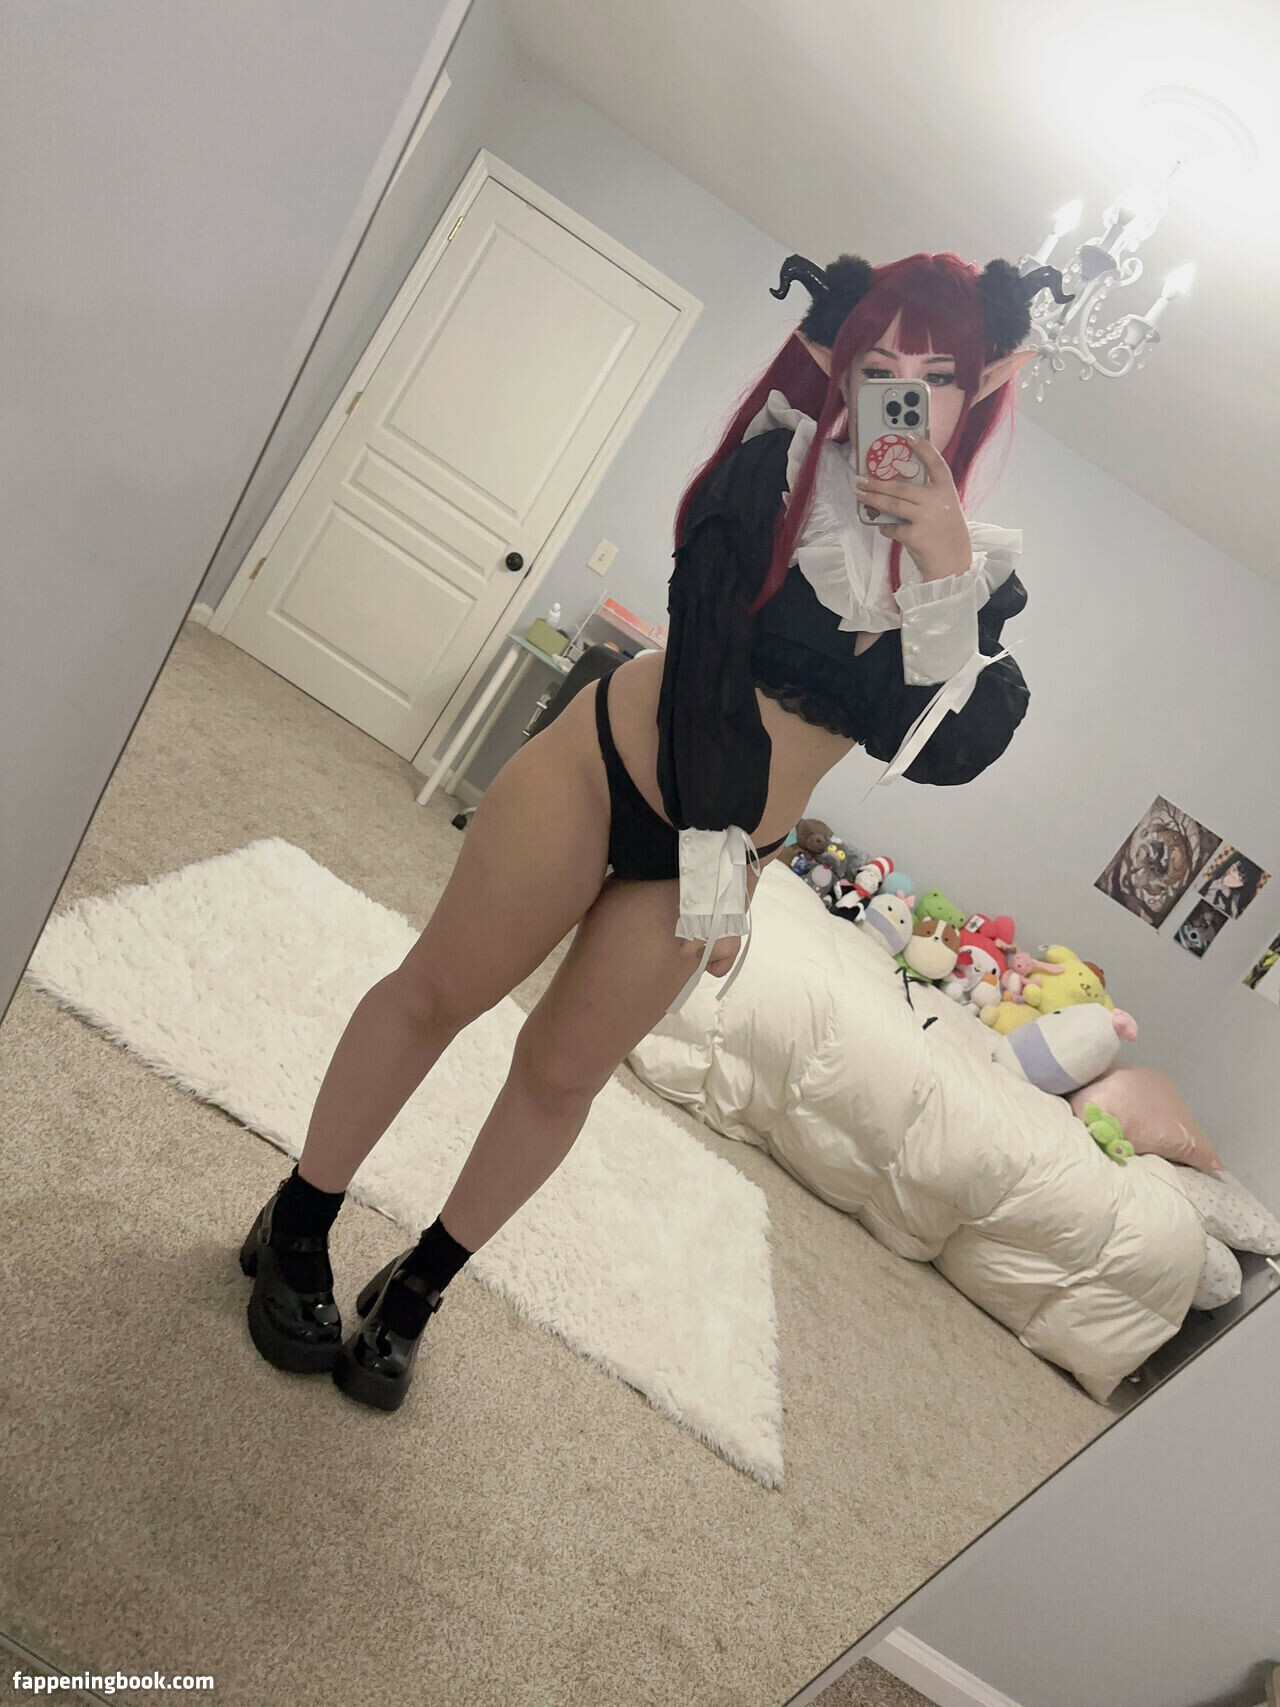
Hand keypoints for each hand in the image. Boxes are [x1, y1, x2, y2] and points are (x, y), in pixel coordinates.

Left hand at [854, 435, 971, 582]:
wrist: (953, 564)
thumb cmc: (946, 533)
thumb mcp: (945, 508)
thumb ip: (927, 496)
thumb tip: (894, 487)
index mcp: (947, 491)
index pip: (936, 464)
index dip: (924, 448)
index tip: (909, 436)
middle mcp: (937, 501)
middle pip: (901, 486)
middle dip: (877, 482)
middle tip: (860, 478)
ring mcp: (926, 517)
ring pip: (893, 504)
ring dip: (873, 498)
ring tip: (859, 493)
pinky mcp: (915, 535)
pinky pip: (892, 527)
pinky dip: (885, 526)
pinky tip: (883, 526)